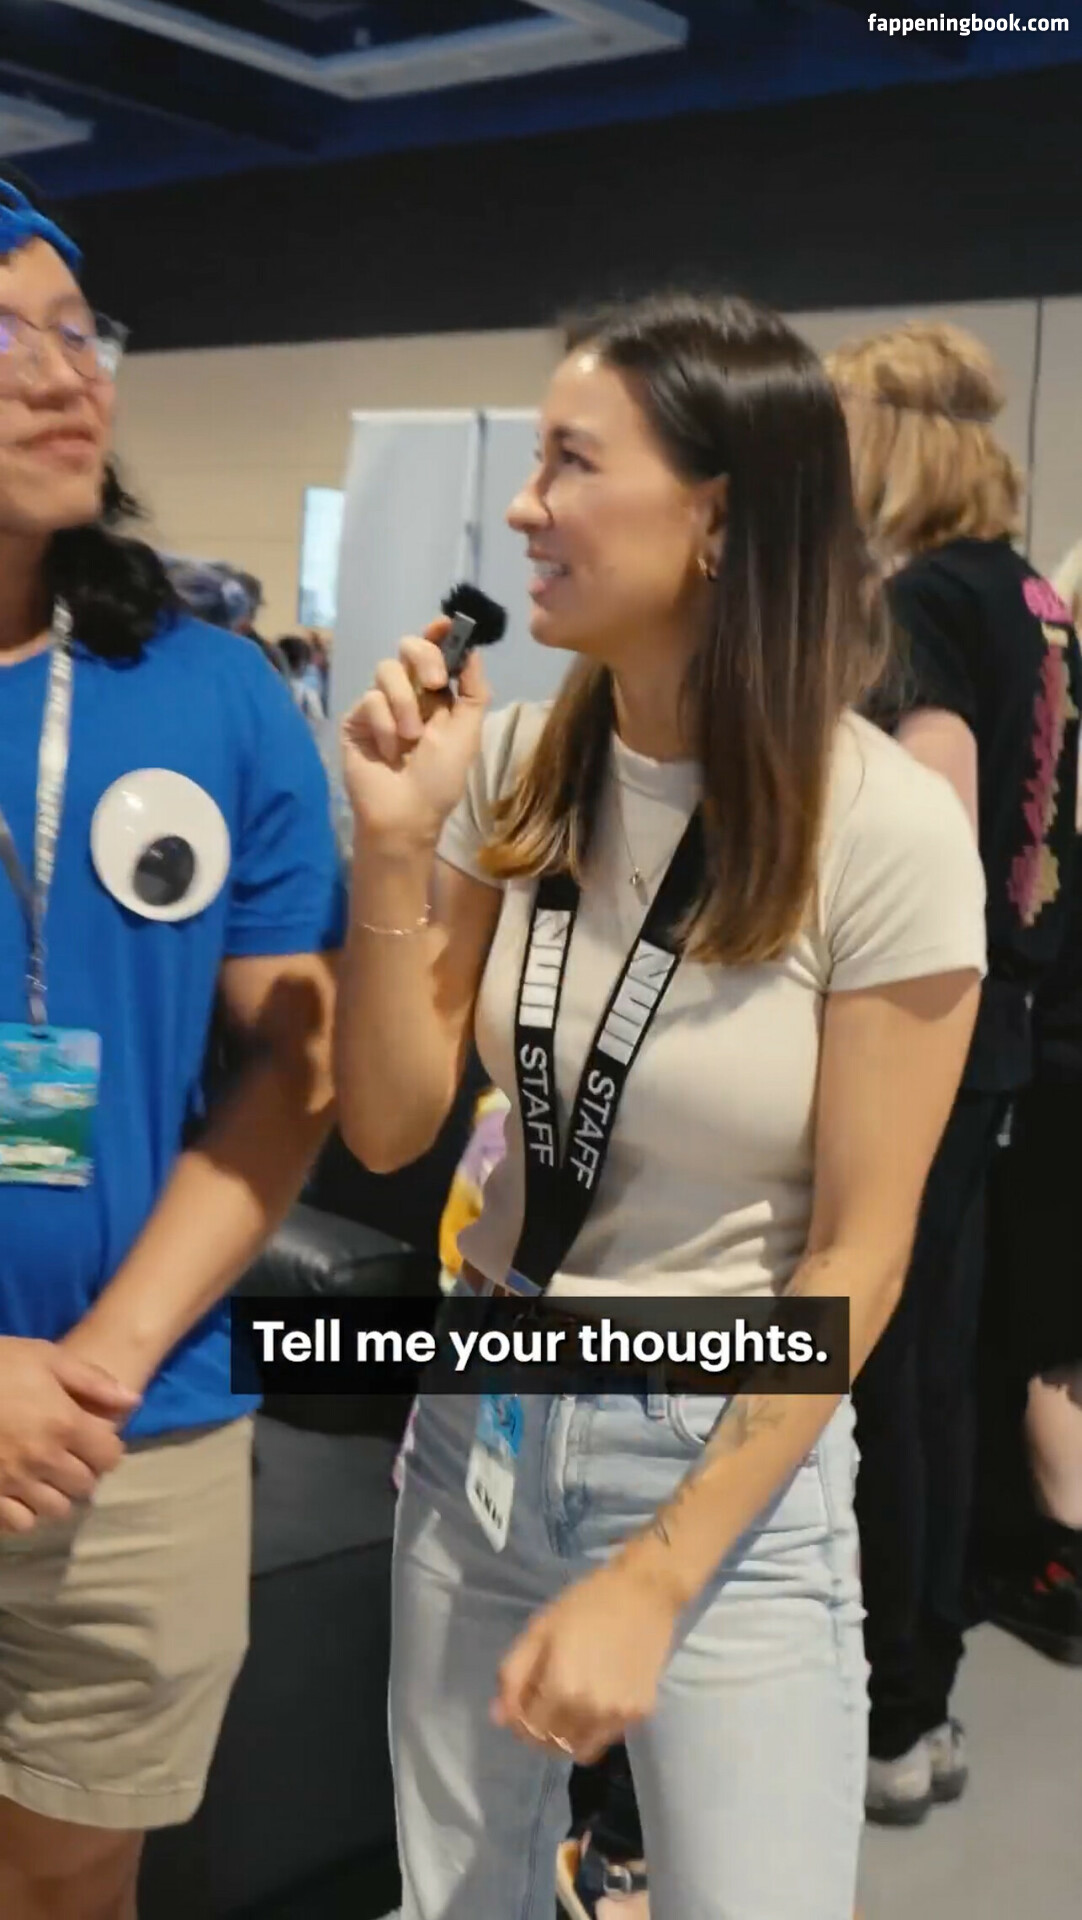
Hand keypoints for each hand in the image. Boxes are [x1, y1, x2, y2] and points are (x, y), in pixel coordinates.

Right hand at [0, 1337, 139, 1535]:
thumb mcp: (46, 1357)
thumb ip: (92, 1382)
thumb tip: (133, 1401)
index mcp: (65, 1425)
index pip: (109, 1458)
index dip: (106, 1449)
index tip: (94, 1441)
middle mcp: (44, 1460)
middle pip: (84, 1486)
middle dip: (82, 1472)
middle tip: (68, 1457)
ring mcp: (14, 1483)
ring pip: (55, 1509)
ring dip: (55, 1495)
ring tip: (43, 1476)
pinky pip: (19, 1523)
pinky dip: (24, 1512)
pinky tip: (18, 1492)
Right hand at [341, 620, 490, 845]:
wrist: (406, 815)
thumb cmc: (440, 780)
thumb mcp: (468, 733)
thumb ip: (474, 691)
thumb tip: (473, 650)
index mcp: (436, 696)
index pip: (435, 652)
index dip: (439, 634)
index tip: (447, 624)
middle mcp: (407, 694)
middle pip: (408, 648)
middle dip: (424, 658)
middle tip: (434, 684)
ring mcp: (379, 705)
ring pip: (387, 670)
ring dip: (405, 704)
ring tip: (411, 739)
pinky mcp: (356, 719)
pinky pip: (370, 699)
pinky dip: (385, 725)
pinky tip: (390, 752)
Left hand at [491, 1562, 681, 1765]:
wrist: (644, 1594)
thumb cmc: (586, 1604)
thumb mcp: (539, 1630)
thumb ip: (513, 1675)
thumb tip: (497, 1717)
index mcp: (562, 1688)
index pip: (528, 1729)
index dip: (518, 1719)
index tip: (520, 1703)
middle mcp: (591, 1711)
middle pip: (554, 1744)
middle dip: (540, 1729)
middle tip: (542, 1704)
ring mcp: (619, 1716)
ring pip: (581, 1749)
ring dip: (567, 1735)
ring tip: (567, 1704)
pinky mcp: (641, 1714)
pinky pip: (607, 1736)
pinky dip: (594, 1726)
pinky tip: (596, 1696)